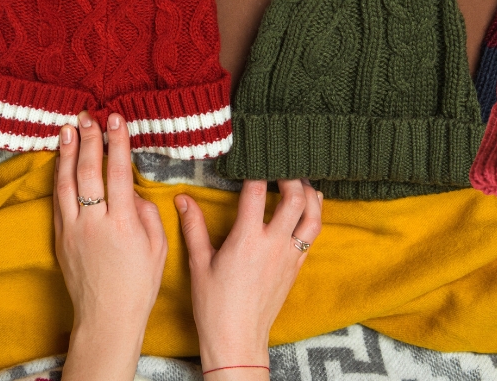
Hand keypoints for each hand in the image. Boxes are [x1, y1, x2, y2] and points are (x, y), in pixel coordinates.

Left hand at [54, 112, 167, 380]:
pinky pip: (58, 201)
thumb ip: (146, 212)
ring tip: (68, 129)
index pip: (117, 173)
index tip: (115, 120)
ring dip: (68, 153)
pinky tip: (61, 162)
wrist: (107, 317)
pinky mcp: (60, 238)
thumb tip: (129, 190)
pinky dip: (59, 177)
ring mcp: (72, 230)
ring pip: (67, 182)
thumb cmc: (139, 285)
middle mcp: (94, 223)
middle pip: (89, 171)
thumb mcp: (158, 248)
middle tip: (88, 116)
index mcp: (123, 224)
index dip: (117, 143)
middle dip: (89, 140)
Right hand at [176, 179, 322, 377]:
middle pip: (295, 199)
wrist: (237, 339)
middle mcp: (272, 244)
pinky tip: (308, 209)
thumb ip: (193, 226)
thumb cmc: (214, 305)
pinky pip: (312, 235)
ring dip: (310, 194)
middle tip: (282, 165)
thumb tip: (183, 198)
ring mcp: (288, 256)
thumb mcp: (199, 263)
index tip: (252, 158)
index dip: (256, 170)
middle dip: (291, 176)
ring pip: (313, 216)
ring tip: (300, 181)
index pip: (256, 192)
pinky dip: (313, 216)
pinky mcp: (296, 267)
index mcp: (246, 240)